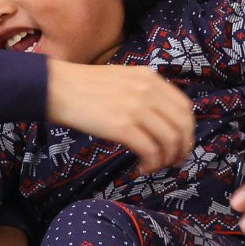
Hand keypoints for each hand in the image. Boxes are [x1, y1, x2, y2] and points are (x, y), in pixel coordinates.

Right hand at [45, 61, 194, 174]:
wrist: (56, 87)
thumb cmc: (85, 86)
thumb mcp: (123, 79)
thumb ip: (144, 93)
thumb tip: (161, 120)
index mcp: (150, 78)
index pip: (184, 108)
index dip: (187, 131)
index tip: (180, 144)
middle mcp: (148, 90)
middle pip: (182, 126)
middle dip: (182, 148)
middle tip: (173, 161)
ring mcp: (136, 108)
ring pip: (169, 140)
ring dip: (166, 159)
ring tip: (154, 166)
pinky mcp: (122, 126)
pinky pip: (150, 151)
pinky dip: (151, 164)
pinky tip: (141, 167)